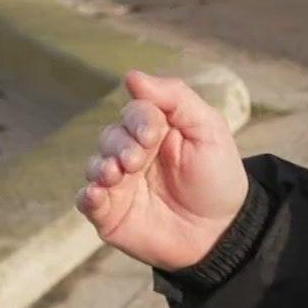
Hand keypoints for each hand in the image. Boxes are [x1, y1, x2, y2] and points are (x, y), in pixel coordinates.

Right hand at [76, 69, 249, 271]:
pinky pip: (86, 202)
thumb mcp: (208, 129)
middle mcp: (133, 153)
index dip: (139, 119)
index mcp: (156, 130)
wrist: (222, 232)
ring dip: (102, 166)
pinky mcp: (110, 214)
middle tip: (138, 160)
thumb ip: (175, 97)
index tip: (153, 135)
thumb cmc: (217, 177)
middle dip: (122, 144)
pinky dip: (87, 195)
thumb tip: (132, 76)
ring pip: (95, 165)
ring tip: (117, 174)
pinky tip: (97, 193)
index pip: (134, 111)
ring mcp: (120, 184)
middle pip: (111, 136)